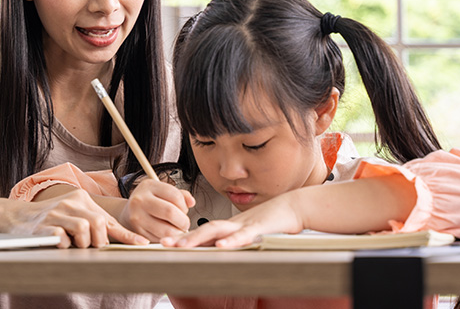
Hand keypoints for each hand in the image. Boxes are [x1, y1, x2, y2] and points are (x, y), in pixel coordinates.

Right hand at [0, 188, 148, 248]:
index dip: (126, 234)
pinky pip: (63, 239)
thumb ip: (95, 222)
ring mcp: (56, 214)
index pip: (108, 219)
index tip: (142, 244)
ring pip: (84, 230)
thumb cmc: (51, 218)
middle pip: (98, 223)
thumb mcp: (75, 213)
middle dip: (98, 240)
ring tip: (73, 243)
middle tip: (90, 245)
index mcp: (81, 199)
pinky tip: (60, 242)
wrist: (17, 216)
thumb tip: (120, 237)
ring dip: (82, 243)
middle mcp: (70, 203)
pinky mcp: (44, 227)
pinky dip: (65, 245)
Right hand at [119, 179, 194, 240]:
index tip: (184, 210)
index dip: (184, 205)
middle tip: (184, 223)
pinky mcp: (137, 232)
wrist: (128, 212)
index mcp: (148, 186)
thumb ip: (180, 195)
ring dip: (177, 232)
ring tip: (177, 228)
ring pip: (166, 230)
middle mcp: (140, 200)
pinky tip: (167, 233)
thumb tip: (192, 202)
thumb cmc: (150, 201)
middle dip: (183, 221)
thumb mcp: (162, 192)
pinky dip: (168, 238)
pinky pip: (159, 239)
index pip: (175, 196)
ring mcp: (137, 217)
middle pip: (170, 212)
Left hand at [160, 191, 303, 248]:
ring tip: (182, 246)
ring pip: (218, 231)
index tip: (167, 243)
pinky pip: (244, 235)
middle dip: (184, 238)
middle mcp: (235, 224)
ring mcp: (246, 224)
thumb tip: (223, 252)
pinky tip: (221, 246)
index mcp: (232, 227)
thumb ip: (237, 240)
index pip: (205, 233)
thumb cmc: (275, 220)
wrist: (294, 207)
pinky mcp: (260, 227)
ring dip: (199, 238)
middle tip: (165, 244)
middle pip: (205, 230)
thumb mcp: (252, 232)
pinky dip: (232, 241)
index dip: (186, 238)